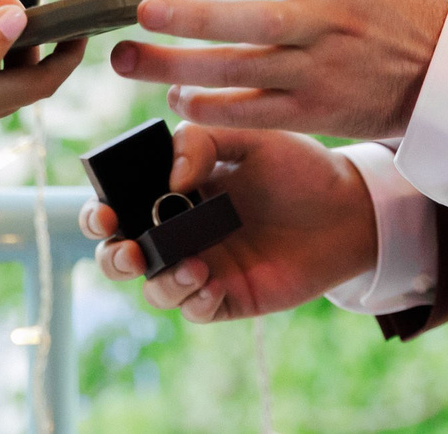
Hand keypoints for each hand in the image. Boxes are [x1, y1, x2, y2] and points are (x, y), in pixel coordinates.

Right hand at [81, 122, 376, 321]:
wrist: (348, 208)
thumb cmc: (297, 166)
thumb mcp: (250, 136)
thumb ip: (202, 140)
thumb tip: (171, 178)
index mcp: (173, 189)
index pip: (120, 202)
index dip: (100, 210)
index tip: (106, 211)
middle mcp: (179, 230)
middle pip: (120, 253)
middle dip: (111, 256)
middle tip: (130, 250)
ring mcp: (202, 265)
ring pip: (154, 288)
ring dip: (160, 282)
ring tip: (194, 267)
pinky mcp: (228, 296)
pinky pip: (194, 310)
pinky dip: (194, 301)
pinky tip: (213, 283)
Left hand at [111, 0, 447, 139]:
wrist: (440, 73)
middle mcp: (330, 20)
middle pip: (256, 21)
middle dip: (195, 18)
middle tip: (143, 12)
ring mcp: (323, 70)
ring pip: (246, 71)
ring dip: (182, 68)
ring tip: (126, 59)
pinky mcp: (317, 112)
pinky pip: (257, 112)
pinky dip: (214, 108)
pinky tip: (174, 96)